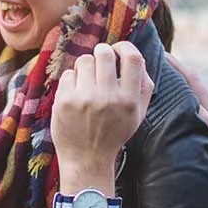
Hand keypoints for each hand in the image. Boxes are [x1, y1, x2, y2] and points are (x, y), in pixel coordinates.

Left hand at [52, 42, 153, 187]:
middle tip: (99, 63)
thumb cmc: (114, 133)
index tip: (118, 50)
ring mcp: (84, 99)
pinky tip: (76, 94)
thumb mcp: (138, 115)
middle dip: (101, 53)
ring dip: (85, 66)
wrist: (87, 159)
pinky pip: (68, 74)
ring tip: (87, 81)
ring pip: (84, 60)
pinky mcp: (64, 101)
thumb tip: (135, 55)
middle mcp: (108, 98)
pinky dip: (72, 80)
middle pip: (104, 53)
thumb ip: (143, 86)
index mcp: (129, 100)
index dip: (124, 47)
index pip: (133, 58)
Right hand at [165, 53, 207, 167]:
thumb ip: (207, 121)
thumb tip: (189, 107)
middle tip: (150, 57)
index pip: (189, 77)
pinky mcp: (205, 111)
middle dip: (169, 65)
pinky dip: (176, 88)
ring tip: (154, 69)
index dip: (174, 64)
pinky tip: (168, 90)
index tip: (158, 53)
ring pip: (185, 84)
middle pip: (185, 76)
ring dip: (171, 75)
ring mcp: (206, 103)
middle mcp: (206, 98)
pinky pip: (186, 94)